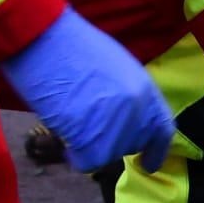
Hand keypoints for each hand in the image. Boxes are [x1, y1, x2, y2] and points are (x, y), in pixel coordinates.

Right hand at [0, 8, 173, 172]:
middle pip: (133, 144)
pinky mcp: (91, 138)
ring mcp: (117, 125)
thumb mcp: (115, 65)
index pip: (163, 131)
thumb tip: (126, 119)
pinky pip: (89, 161)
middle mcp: (138, 110)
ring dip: (91, 144)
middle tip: (89, 127)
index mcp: (147, 89)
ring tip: (72, 118)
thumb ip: (128, 94)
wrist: (41, 38)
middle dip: (113, 142)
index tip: (147, 164)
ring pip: (110, 154)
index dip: (156, 151)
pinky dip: (77, 158)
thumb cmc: (70, 45)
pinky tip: (66, 144)